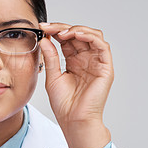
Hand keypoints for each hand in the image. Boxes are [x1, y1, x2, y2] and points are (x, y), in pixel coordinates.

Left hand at [39, 22, 113, 147]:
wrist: (74, 120)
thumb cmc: (64, 104)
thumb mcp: (52, 76)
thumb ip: (50, 57)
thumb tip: (44, 39)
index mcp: (74, 61)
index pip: (67, 39)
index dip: (55, 31)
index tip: (42, 28)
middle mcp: (86, 59)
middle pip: (78, 34)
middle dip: (62, 28)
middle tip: (48, 27)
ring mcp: (97, 62)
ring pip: (91, 36)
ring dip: (76, 29)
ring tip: (61, 32)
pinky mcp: (105, 67)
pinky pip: (102, 46)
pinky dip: (90, 36)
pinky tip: (76, 34)